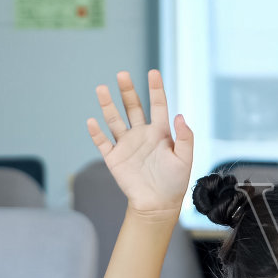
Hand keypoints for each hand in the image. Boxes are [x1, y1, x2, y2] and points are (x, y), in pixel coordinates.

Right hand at [86, 70, 193, 217]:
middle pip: (132, 107)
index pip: (158, 105)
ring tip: (101, 89)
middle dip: (127, 90)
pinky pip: (103, 142)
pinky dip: (96, 132)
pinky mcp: (114, 158)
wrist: (158, 205)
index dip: (156, 89)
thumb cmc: (174, 182)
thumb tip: (179, 115)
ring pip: (115, 120)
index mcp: (160, 133)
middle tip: (122, 74)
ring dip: (108, 105)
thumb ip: (185, 137)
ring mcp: (127, 145)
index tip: (153, 72)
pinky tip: (92, 121)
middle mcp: (142, 134)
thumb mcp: (185, 159)